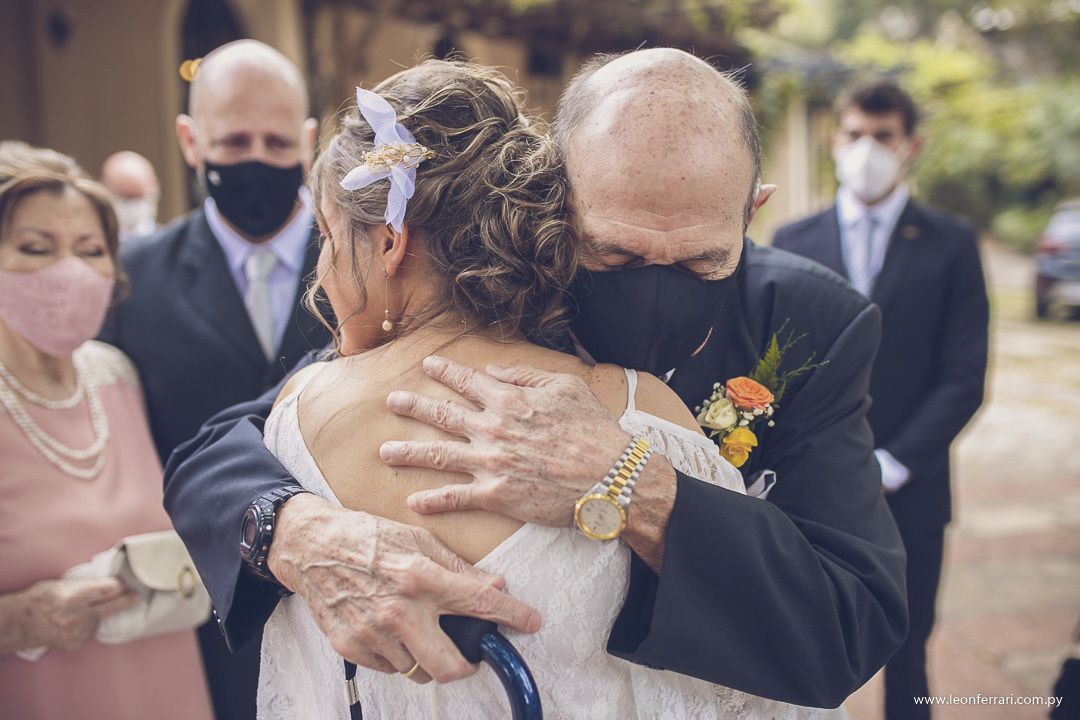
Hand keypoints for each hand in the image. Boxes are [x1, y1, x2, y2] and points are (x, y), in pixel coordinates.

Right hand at [25, 577, 137, 649]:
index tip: (126, 583)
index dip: (120, 585)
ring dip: (100, 613)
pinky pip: (92, 631)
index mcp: (74, 597)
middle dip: (127, 599)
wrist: (22, 623)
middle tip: (136, 595)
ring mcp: (77, 632)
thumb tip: (110, 581)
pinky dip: (89, 625)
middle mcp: (78, 616)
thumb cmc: (42, 598)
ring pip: (101, 619)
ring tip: (83, 609)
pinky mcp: (76, 642)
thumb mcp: (62, 584)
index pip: (109, 590)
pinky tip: (76, 621)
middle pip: (112, 606)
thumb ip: (86, 585)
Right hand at [267, 493, 540, 683]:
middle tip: (469, 653)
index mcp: (421, 578)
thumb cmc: (366, 537)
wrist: (311, 546)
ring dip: (427, 656)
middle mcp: (400, 610)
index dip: (513, 616)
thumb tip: (493, 587)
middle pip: (449, 666)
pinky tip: (393, 630)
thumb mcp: (418, 539)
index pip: (480, 603)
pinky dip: (398, 655)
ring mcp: (374, 633)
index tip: (532, 623)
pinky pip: (389, 668)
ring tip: (419, 629)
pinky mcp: (351, 646)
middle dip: (467, 665)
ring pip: (418, 669)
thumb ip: (457, 568)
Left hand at [380, 356, 630, 525]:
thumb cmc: (594, 429)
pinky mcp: (497, 496)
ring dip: (409, 453)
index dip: (444, 372)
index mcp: (508, 400)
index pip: (467, 381)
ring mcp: (491, 464)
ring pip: (438, 455)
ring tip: (385, 452)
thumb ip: (524, 376)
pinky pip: (456, 498)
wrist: (610, 477)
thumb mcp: (565, 387)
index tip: (427, 366)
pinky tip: (413, 501)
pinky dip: (433, 501)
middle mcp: (492, 429)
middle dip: (413, 406)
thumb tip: (492, 370)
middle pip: (441, 415)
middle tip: (392, 402)